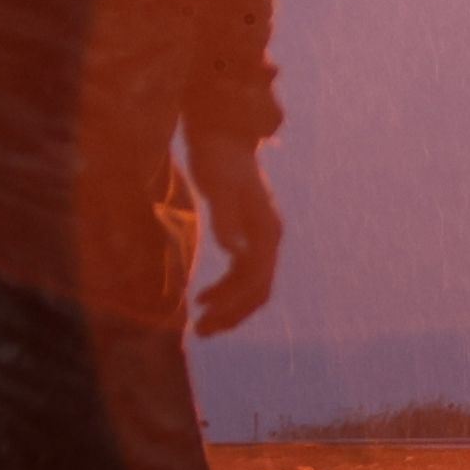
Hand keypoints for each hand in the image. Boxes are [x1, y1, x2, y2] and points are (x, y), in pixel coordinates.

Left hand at [189, 135, 285, 335]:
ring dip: (229, 307)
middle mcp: (270, 238)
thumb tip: (235, 251)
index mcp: (267, 231)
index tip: (202, 317)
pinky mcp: (249, 236)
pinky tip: (202, 297)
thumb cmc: (219, 160)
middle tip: (201, 332)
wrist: (223, 137)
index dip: (231, 303)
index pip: (256, 280)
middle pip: (259, 290)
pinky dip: (226, 290)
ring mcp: (261, 238)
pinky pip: (244, 274)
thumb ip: (226, 219)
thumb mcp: (219, 187)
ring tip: (200, 323)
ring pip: (253, 286)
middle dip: (232, 314)